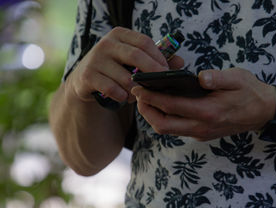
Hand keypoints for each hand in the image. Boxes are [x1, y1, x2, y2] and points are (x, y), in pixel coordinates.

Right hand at [66, 27, 183, 102]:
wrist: (87, 79)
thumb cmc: (118, 68)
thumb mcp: (135, 61)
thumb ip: (157, 60)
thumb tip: (181, 62)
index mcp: (120, 35)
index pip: (144, 42)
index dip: (159, 57)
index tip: (166, 71)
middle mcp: (106, 43)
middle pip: (136, 56)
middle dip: (152, 72)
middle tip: (160, 84)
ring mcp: (95, 59)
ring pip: (125, 77)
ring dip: (136, 89)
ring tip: (139, 94)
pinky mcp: (87, 76)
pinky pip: (112, 89)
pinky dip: (122, 96)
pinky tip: (124, 97)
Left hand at [132, 68, 275, 140]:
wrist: (263, 112)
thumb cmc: (250, 92)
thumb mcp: (238, 78)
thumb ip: (218, 78)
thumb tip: (200, 77)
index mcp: (209, 112)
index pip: (171, 106)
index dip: (151, 98)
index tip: (137, 88)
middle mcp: (202, 127)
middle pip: (163, 125)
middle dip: (146, 111)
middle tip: (138, 95)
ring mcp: (201, 133)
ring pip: (168, 130)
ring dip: (154, 116)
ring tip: (147, 99)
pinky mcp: (202, 134)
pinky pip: (177, 129)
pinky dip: (165, 118)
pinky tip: (163, 104)